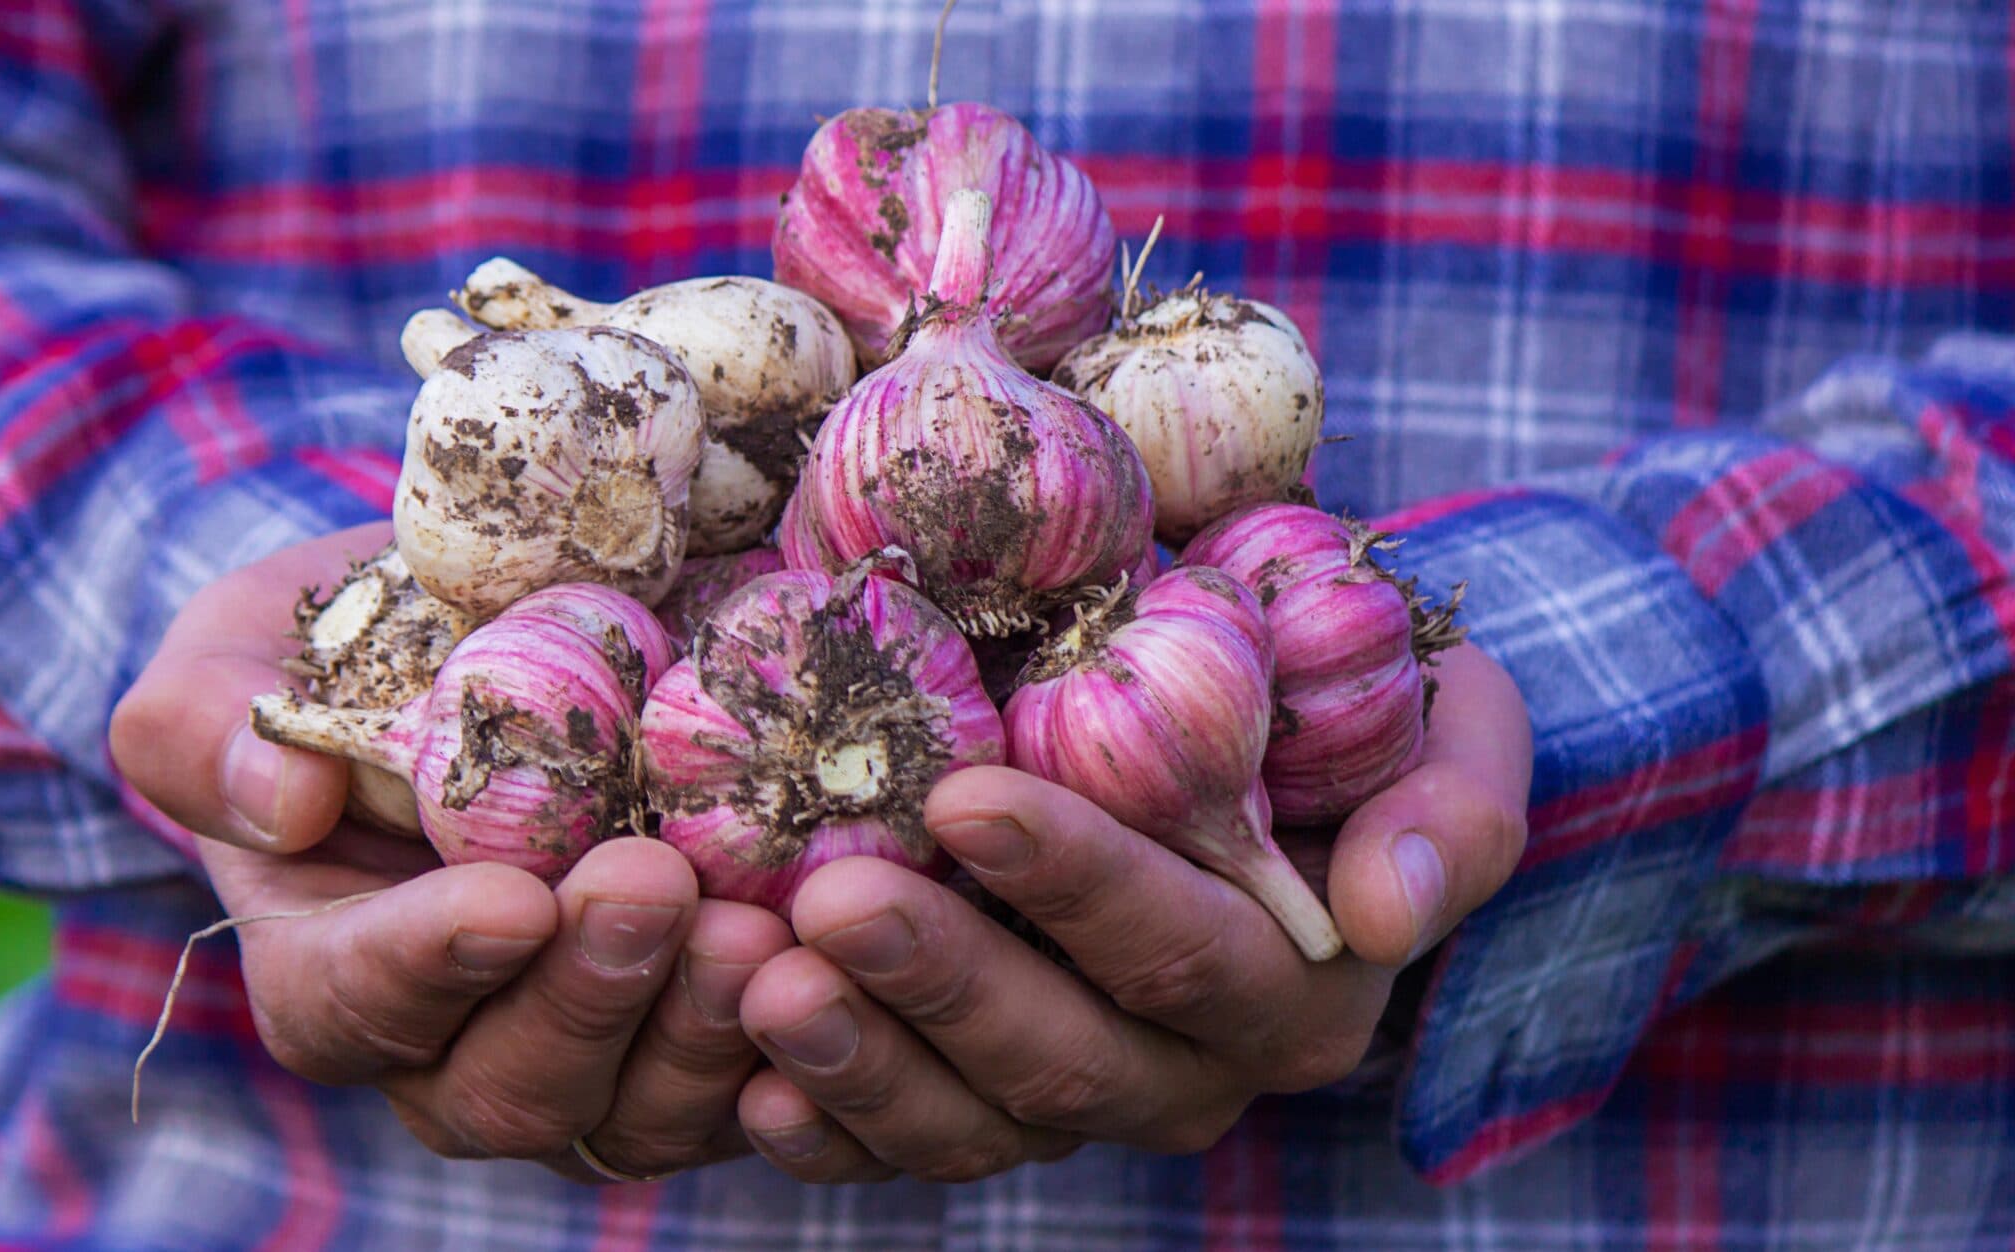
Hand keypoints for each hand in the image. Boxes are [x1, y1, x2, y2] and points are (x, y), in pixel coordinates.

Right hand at [111, 526, 789, 1180]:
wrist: (478, 659)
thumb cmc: (334, 661)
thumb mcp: (235, 655)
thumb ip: (204, 724)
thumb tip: (279, 800)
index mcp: (325, 971)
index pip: (350, 1006)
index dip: (426, 965)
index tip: (507, 901)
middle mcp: (449, 1051)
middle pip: (507, 1087)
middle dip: (587, 999)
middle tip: (657, 888)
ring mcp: (581, 1064)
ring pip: (635, 1114)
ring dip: (700, 1032)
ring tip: (761, 928)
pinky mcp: (691, 1049)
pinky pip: (744, 1094)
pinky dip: (791, 1043)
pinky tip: (835, 963)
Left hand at [731, 644, 1529, 1182]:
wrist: (1271, 736)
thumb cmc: (1350, 705)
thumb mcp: (1451, 723)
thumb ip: (1452, 807)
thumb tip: (1387, 908)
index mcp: (1298, 982)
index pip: (1181, 945)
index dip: (1075, 882)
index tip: (964, 798)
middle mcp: (1192, 1066)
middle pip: (1062, 1052)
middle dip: (942, 979)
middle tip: (830, 897)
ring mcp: (1082, 1098)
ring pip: (974, 1120)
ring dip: (864, 1061)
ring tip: (760, 983)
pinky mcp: (986, 1105)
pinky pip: (901, 1150)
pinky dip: (823, 1131)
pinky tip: (746, 1086)